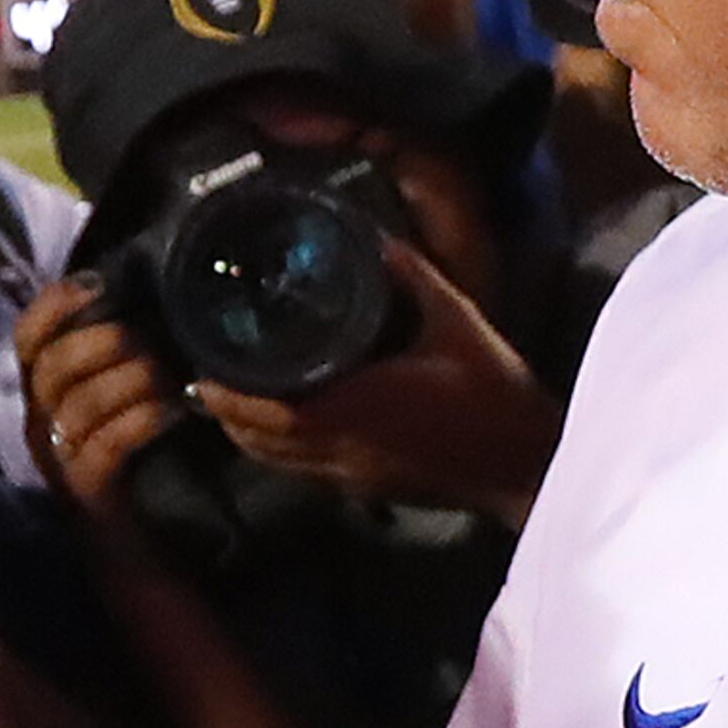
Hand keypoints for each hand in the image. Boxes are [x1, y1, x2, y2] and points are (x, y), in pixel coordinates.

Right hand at [14, 274, 188, 526]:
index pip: (26, 337)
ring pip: (77, 405)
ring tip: (168, 375)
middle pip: (51, 366)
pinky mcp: (85, 492)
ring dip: (128, 381)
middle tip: (149, 340)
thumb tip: (151, 301)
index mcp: (42, 394)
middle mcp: (38, 423)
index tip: (97, 283)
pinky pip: (103, 447)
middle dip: (101, 342)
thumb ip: (119, 357)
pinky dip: (139, 421)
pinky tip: (172, 411)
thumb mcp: (117, 400)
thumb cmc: (127, 463)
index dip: (54, 304)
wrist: (128, 549)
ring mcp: (57, 460)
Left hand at [194, 240, 557, 525]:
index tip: (202, 366)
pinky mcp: (366, 488)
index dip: (228, 395)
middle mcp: (344, 448)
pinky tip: (278, 426)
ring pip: (276, 462)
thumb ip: (412, 276)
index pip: (268, 412)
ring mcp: (352, 475)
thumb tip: (373, 239)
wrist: (525, 462)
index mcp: (357, 408)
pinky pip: (301, 473)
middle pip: (259, 441)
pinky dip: (276, 451)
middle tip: (205, 374)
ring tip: (228, 399)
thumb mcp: (455, 321)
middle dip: (224, 412)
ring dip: (245, 435)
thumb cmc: (492, 392)